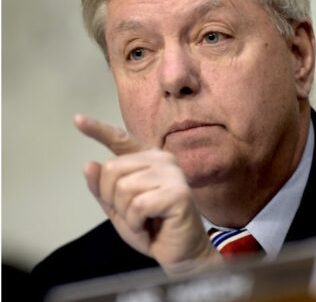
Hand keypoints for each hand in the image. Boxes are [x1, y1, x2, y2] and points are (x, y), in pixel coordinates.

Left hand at [76, 114, 222, 275]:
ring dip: (127, 214)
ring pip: (123, 188)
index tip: (77, 120)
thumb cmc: (153, 229)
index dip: (98, 130)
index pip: (121, 140)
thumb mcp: (119, 209)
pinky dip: (136, 222)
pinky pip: (138, 205)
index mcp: (148, 161)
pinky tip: (151, 225)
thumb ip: (103, 189)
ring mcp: (172, 174)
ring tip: (144, 221)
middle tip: (133, 215)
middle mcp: (162, 160)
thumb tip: (90, 164)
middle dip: (113, 199)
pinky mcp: (177, 192)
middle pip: (111, 170)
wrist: (180, 252)